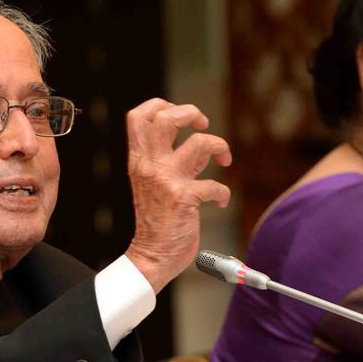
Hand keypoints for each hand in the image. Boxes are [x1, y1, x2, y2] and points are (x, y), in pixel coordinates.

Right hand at [123, 99, 232, 288]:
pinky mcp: (184, 198)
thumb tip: (198, 143)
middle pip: (166, 118)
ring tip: (223, 160)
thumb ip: (170, 160)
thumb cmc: (156, 220)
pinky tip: (219, 201)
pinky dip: (223, 193)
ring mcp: (167, 180)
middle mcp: (150, 166)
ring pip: (201, 142)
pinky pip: (216, 184)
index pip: (139, 116)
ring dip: (220, 147)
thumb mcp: (153, 183)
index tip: (182, 117)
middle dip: (191, 113)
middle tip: (202, 125)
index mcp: (139, 160)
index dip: (162, 105)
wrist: (151, 256)